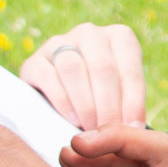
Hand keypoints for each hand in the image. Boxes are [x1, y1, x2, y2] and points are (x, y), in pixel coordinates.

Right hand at [21, 21, 144, 129]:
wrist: (59, 101)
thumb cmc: (102, 100)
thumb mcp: (122, 96)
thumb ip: (129, 107)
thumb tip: (133, 129)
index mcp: (119, 37)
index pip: (130, 67)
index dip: (133, 101)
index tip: (132, 128)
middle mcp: (90, 33)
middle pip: (102, 67)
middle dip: (108, 105)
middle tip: (109, 133)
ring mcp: (59, 43)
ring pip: (73, 68)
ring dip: (85, 103)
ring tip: (91, 129)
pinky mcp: (34, 61)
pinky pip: (48, 76)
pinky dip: (62, 100)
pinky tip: (71, 119)